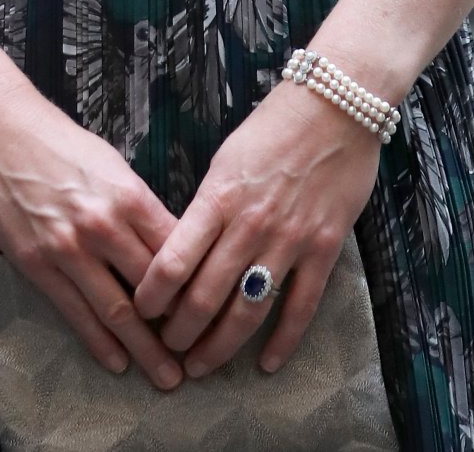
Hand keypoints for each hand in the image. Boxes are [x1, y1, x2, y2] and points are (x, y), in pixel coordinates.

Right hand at [0, 72, 187, 389]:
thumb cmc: (59, 141)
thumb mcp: (111, 164)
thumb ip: (138, 205)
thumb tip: (167, 243)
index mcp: (129, 195)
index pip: (176, 252)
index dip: (197, 286)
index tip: (212, 311)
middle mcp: (104, 225)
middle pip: (154, 288)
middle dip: (180, 326)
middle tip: (202, 356)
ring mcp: (68, 248)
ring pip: (118, 311)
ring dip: (145, 349)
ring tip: (168, 376)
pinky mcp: (37, 264)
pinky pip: (75, 312)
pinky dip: (99, 342)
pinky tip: (117, 363)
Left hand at [133, 81, 381, 377]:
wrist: (334, 106)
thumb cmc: (273, 126)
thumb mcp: (225, 158)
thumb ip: (207, 205)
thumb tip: (182, 246)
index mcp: (218, 198)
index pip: (173, 261)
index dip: (151, 296)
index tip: (139, 311)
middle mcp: (249, 225)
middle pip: (205, 296)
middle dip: (180, 332)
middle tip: (166, 351)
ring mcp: (288, 240)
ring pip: (247, 311)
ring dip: (220, 346)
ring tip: (200, 366)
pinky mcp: (323, 249)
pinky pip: (300, 307)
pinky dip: (282, 342)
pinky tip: (266, 365)